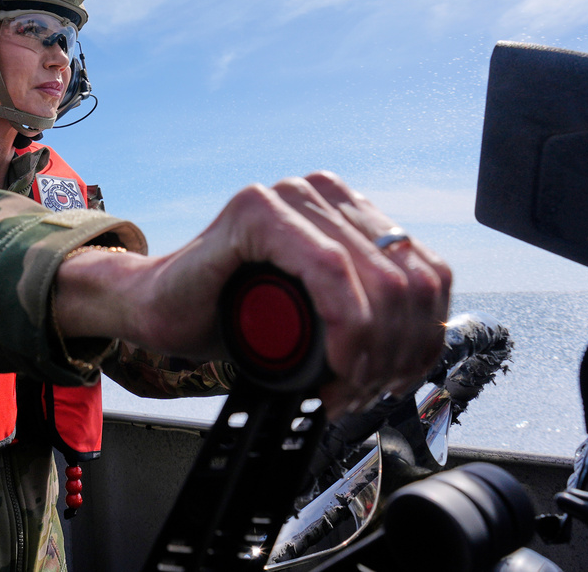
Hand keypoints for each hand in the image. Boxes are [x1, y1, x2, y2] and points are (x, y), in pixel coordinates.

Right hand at [55, 171, 450, 417]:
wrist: (159, 310)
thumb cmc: (234, 315)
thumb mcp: (321, 315)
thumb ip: (369, 310)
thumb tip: (426, 342)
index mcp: (348, 211)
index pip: (429, 275)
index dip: (423, 341)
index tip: (394, 383)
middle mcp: (325, 194)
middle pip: (409, 282)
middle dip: (396, 356)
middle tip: (360, 393)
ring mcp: (290, 196)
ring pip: (379, 280)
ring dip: (372, 353)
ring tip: (342, 388)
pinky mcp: (257, 211)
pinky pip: (330, 269)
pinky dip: (346, 327)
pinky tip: (334, 363)